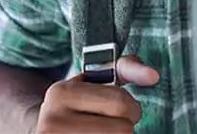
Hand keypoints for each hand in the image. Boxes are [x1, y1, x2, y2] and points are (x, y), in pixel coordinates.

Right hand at [34, 55, 159, 132]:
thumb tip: (153, 75)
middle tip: (116, 124)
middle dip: (126, 126)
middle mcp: (52, 122)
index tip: (128, 110)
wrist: (43, 125)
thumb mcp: (97, 79)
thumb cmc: (79, 102)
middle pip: (121, 130)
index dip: (132, 108)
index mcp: (61, 93)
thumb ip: (127, 68)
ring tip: (106, 131)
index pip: (119, 104)